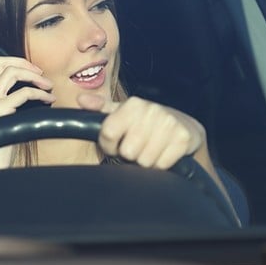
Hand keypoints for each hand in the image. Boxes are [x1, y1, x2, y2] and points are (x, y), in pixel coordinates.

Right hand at [0, 32, 55, 171]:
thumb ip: (5, 102)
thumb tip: (24, 90)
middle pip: (0, 62)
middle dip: (23, 61)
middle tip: (38, 72)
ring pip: (12, 72)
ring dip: (35, 76)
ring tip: (47, 86)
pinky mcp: (0, 110)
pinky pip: (24, 92)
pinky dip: (41, 94)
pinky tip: (49, 100)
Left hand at [77, 94, 204, 169]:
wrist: (185, 126)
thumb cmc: (146, 122)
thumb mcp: (123, 112)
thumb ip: (101, 108)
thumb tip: (80, 99)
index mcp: (133, 104)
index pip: (108, 134)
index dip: (109, 145)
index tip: (115, 144)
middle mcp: (152, 110)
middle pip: (127, 151)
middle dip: (130, 154)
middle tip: (137, 146)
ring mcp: (169, 124)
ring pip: (144, 161)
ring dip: (145, 160)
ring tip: (150, 149)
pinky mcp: (183, 138)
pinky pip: (162, 165)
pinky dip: (161, 164)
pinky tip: (162, 153)